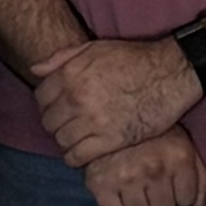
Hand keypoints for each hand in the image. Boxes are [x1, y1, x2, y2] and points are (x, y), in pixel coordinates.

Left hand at [29, 32, 205, 167]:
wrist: (170, 73)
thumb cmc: (134, 58)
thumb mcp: (95, 48)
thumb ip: (62, 58)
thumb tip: (35, 69)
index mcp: (71, 75)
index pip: (41, 98)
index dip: (48, 104)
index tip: (58, 108)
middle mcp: (77, 98)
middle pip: (49, 121)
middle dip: (56, 124)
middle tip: (68, 125)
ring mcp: (93, 121)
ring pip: (61, 140)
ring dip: (65, 141)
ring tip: (77, 138)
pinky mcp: (111, 140)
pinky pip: (78, 157)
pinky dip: (75, 158)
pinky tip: (82, 153)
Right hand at [80, 127, 204, 205]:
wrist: (107, 112)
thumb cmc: (150, 131)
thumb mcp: (181, 143)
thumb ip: (199, 175)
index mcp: (179, 157)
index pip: (186, 200)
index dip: (178, 193)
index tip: (168, 183)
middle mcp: (155, 169)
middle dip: (158, 200)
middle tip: (148, 184)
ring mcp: (127, 177)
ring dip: (137, 205)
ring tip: (131, 187)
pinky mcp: (100, 184)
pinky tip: (115, 192)